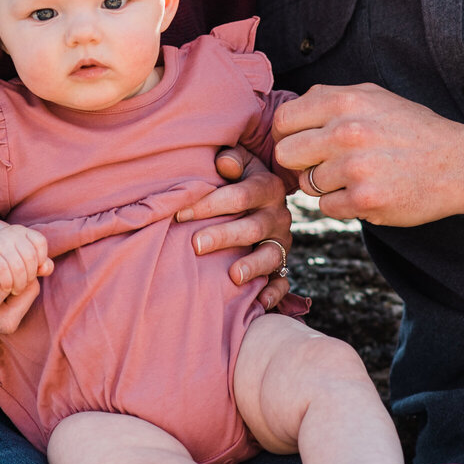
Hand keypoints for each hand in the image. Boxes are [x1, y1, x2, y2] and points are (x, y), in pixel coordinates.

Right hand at [0, 225, 52, 294]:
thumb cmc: (6, 264)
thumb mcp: (25, 262)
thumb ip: (40, 264)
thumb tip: (46, 268)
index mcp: (21, 231)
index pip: (39, 242)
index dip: (41, 259)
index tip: (34, 271)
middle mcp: (9, 232)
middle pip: (30, 256)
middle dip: (30, 276)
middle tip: (23, 286)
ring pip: (18, 266)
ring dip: (20, 283)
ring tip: (16, 289)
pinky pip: (4, 271)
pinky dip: (8, 283)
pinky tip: (6, 287)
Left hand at [175, 146, 292, 308]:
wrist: (265, 200)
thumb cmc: (241, 179)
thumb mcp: (241, 163)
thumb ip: (233, 159)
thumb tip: (223, 162)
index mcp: (268, 187)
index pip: (240, 195)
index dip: (209, 204)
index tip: (180, 214)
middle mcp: (278, 215)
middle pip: (253, 227)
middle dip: (224, 236)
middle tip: (196, 244)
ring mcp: (282, 242)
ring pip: (272, 256)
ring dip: (253, 266)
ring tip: (233, 276)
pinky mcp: (283, 265)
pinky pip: (283, 282)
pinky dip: (274, 293)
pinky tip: (259, 303)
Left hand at [272, 83, 463, 225]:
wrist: (460, 164)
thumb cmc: (414, 130)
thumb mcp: (374, 97)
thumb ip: (330, 101)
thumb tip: (289, 118)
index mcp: (344, 100)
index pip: (284, 120)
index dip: (287, 134)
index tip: (300, 143)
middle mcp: (345, 131)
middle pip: (286, 154)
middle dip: (300, 162)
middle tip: (322, 165)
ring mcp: (355, 168)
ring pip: (307, 184)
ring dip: (325, 185)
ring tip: (356, 176)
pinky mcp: (366, 200)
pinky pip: (327, 208)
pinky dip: (342, 204)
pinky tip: (366, 192)